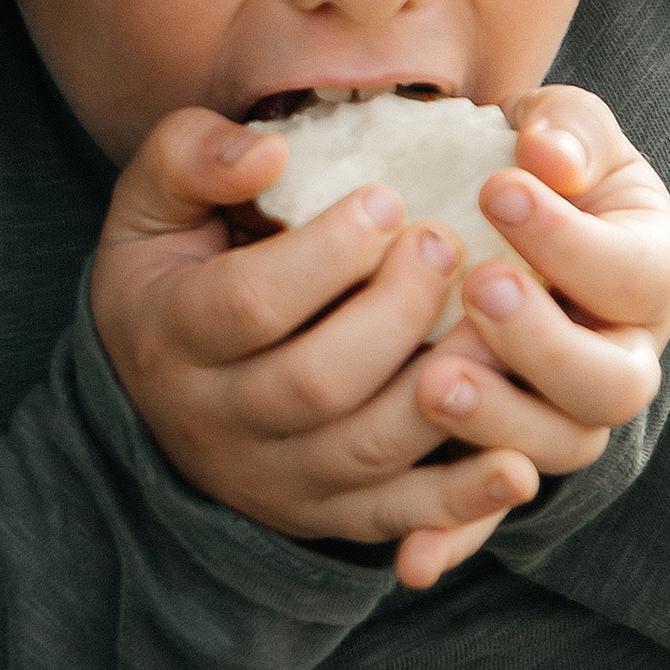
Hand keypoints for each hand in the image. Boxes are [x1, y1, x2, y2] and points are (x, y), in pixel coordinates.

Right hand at [92, 109, 539, 590]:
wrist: (155, 391)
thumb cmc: (175, 272)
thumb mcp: (152, 205)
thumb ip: (190, 159)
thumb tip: (267, 153)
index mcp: (171, 336)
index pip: (247, 304)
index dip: (325, 253)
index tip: (387, 199)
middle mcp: (216, 422)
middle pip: (317, 382)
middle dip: (395, 311)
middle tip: (446, 245)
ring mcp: (275, 480)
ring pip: (367, 452)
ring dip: (445, 392)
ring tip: (499, 325)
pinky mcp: (327, 516)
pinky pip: (398, 517)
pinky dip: (462, 499)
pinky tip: (517, 463)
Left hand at [403, 91, 669, 575]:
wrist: (528, 240)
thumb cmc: (549, 176)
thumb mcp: (569, 136)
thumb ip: (567, 132)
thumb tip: (550, 153)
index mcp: (647, 276)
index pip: (628, 272)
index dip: (568, 239)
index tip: (497, 186)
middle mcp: (623, 360)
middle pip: (610, 384)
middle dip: (543, 341)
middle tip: (478, 286)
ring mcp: (569, 420)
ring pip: (557, 449)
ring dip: (499, 424)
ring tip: (435, 380)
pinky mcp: (509, 464)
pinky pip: (490, 516)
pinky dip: (455, 538)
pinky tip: (411, 561)